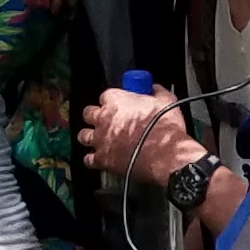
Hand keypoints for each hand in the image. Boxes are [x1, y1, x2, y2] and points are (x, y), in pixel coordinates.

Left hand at [80, 87, 195, 185]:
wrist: (166, 156)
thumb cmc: (166, 129)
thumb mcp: (166, 101)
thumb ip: (156, 92)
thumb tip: (154, 89)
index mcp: (116, 101)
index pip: (105, 95)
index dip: (112, 100)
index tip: (119, 104)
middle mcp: (103, 119)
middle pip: (88, 113)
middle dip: (95, 116)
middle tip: (105, 120)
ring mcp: (100, 140)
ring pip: (83, 136)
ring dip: (90, 136)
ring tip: (99, 139)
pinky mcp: (102, 160)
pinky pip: (88, 160)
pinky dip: (92, 159)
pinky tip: (99, 159)